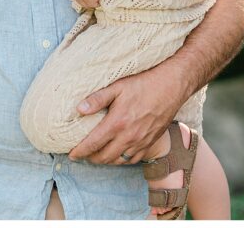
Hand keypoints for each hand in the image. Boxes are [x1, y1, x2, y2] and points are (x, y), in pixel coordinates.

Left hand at [68, 66, 183, 163]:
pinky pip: (133, 160)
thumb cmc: (143, 83)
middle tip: (82, 154)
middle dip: (90, 158)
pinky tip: (116, 154)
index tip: (71, 154)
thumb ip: (97, 99)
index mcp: (117, 123)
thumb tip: (79, 109)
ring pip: (118, 161)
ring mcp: (141, 142)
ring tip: (96, 155)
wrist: (171, 86)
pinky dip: (121, 160)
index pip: (93, 144)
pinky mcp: (150, 143)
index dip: (80, 152)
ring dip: (105, 160)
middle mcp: (128, 137)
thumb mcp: (117, 87)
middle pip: (103, 157)